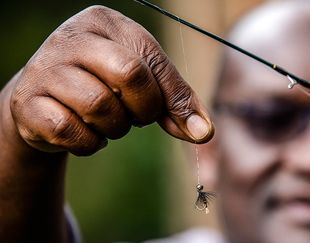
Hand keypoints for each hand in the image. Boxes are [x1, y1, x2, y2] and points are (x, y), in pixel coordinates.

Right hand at [4, 5, 213, 155]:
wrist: (45, 101)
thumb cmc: (103, 84)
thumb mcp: (143, 82)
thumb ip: (175, 101)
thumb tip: (204, 132)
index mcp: (106, 23)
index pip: (152, 59)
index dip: (176, 97)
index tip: (198, 129)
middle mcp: (73, 37)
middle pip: (130, 74)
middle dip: (144, 109)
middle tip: (138, 117)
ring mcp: (45, 68)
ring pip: (100, 106)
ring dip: (115, 128)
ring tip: (108, 121)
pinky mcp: (27, 101)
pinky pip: (70, 130)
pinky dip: (88, 142)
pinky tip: (85, 133)